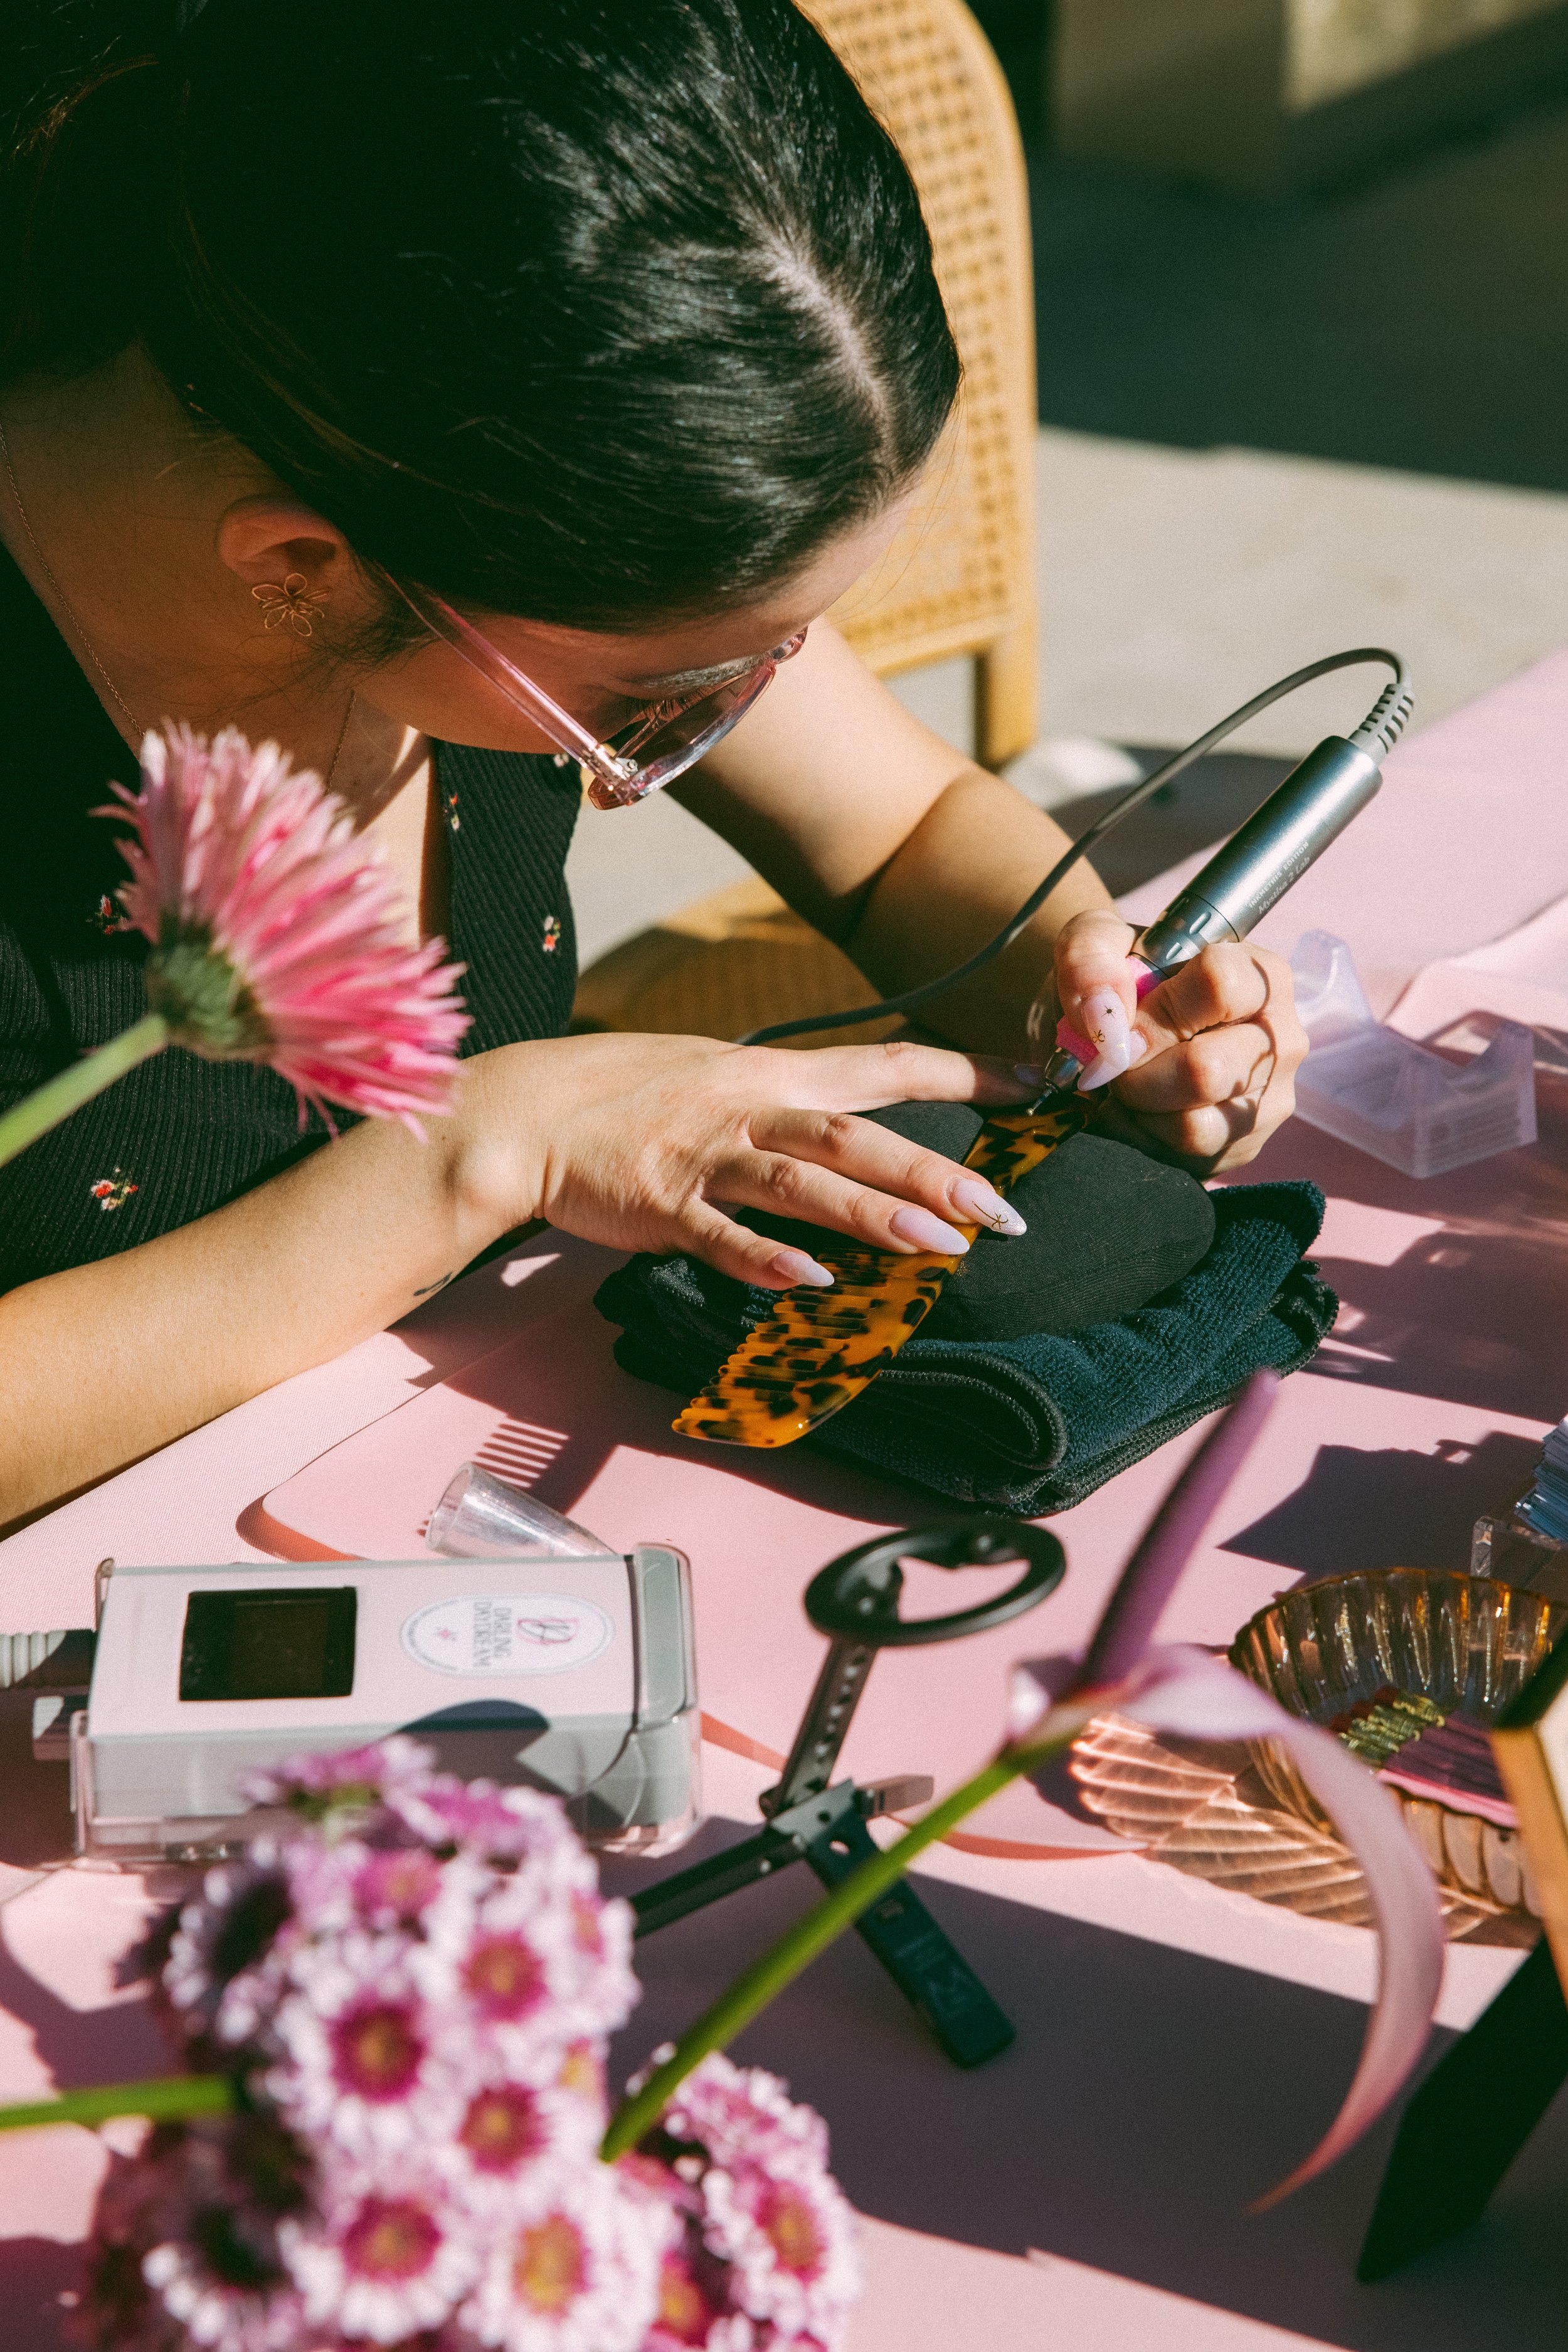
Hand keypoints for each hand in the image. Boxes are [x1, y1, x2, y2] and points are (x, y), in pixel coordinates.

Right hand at [456, 1032, 1041, 1287]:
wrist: (528, 1113)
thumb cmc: (628, 1096)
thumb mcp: (719, 1075)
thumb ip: (787, 1101)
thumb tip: (855, 1123)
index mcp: (772, 1071)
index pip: (885, 1067)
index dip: (961, 1072)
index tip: (1033, 1086)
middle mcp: (749, 1106)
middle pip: (856, 1135)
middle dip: (933, 1172)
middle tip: (1000, 1211)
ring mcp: (706, 1156)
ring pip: (802, 1182)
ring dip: (870, 1214)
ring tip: (935, 1247)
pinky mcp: (663, 1206)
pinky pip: (721, 1236)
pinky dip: (766, 1259)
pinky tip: (811, 1283)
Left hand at [1051, 909, 1307, 1171]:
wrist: (1111, 1038)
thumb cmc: (1115, 985)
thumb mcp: (1092, 945)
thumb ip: (1088, 956)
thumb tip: (1104, 1011)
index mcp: (1259, 975)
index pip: (1219, 986)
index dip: (1154, 1012)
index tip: (1122, 1023)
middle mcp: (1280, 1039)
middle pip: (1204, 1069)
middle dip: (1136, 1071)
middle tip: (1114, 1062)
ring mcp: (1268, 1100)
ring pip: (1193, 1125)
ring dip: (1136, 1107)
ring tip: (1124, 1083)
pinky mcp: (1243, 1148)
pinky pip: (1183, 1156)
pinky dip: (1139, 1136)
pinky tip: (1133, 1111)